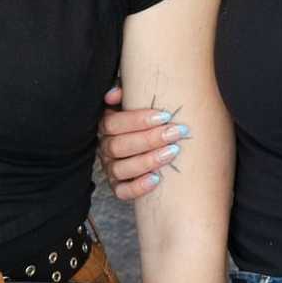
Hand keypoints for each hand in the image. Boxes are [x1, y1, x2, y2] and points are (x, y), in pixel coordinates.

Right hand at [96, 85, 190, 200]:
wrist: (163, 141)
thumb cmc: (153, 118)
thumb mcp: (139, 99)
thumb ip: (129, 91)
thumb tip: (114, 94)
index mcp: (107, 125)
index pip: (113, 123)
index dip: (137, 120)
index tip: (164, 116)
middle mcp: (106, 147)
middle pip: (118, 146)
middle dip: (150, 139)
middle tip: (175, 133)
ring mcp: (111, 168)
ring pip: (120, 169)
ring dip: (147, 161)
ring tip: (171, 153)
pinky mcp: (119, 186)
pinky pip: (122, 191)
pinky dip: (138, 187)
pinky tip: (157, 179)